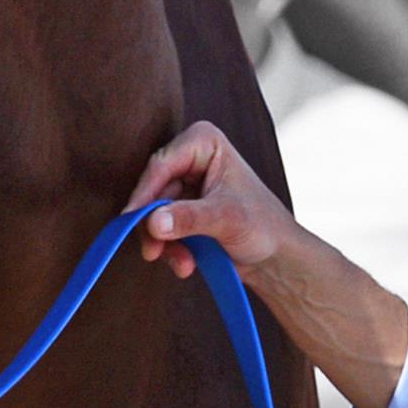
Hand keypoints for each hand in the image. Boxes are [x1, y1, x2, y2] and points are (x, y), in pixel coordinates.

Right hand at [125, 120, 298, 283]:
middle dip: (154, 225)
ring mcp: (182, 186)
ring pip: (151, 213)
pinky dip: (168, 248)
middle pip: (151, 190)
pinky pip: (157, 228)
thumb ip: (189, 218)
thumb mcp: (226, 219)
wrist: (276, 257)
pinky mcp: (179, 210)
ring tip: (183, 264)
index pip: (161, 165)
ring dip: (162, 243)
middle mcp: (189, 159)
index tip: (132, 220)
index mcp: (204, 143)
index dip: (145, 194)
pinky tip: (186, 264)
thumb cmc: (263, 227)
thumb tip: (152, 222)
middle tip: (154, 252)